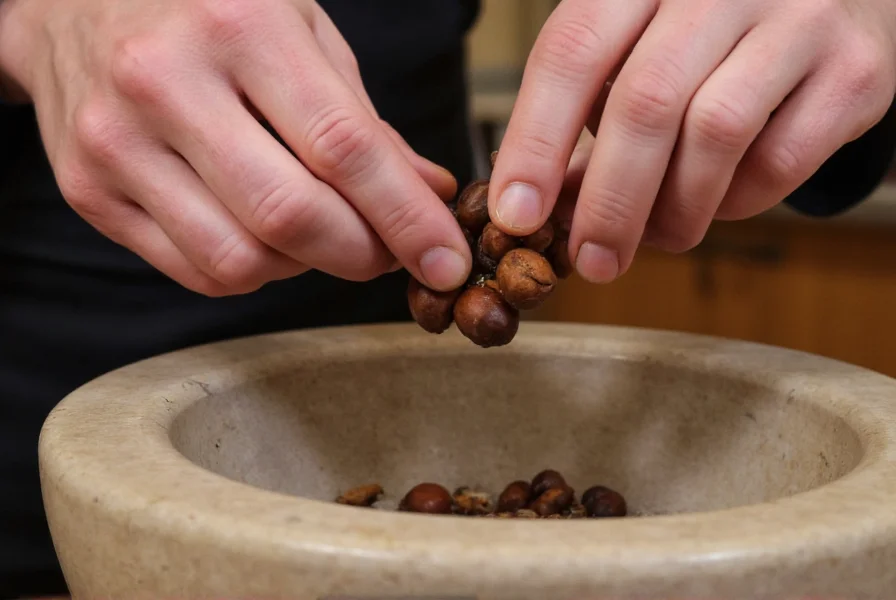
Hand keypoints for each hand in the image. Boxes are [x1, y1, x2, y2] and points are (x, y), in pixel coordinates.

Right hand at [0, 0, 470, 294]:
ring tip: (319, 233)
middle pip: (290, 217)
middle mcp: (166, 84)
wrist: (71, 1)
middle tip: (390, 253)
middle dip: (363, 254)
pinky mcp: (89, 193)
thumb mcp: (300, 32)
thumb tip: (430, 194)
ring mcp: (116, 143)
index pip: (343, 148)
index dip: (407, 218)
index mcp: (239, 26)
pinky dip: (253, 271)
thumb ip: (364, 120)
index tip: (446, 260)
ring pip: (241, 260)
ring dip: (305, 267)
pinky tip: (264, 236)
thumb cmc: (207, 9)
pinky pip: (196, 270)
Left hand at [491, 0, 895, 282]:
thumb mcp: (638, 46)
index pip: (572, 52)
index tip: (515, 215)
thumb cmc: (711, 33)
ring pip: (714, 132)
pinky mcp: (853, 69)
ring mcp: (796, 18)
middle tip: (591, 259)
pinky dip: (738, 201)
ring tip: (658, 236)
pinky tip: (719, 202)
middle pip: (644, 101)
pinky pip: (778, 159)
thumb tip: (533, 206)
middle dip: (607, 201)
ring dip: (675, 210)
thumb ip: (590, 112)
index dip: (535, 140)